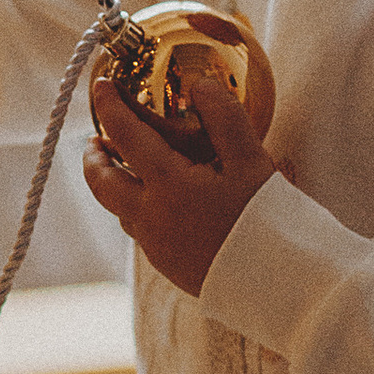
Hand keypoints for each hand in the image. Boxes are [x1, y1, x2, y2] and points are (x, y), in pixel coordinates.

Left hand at [82, 59, 277, 299]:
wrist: (280, 287)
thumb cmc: (269, 222)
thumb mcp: (254, 162)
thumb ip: (225, 118)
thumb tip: (200, 86)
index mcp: (168, 185)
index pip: (126, 136)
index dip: (110, 107)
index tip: (101, 87)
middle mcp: (152, 218)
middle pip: (102, 184)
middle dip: (94, 158)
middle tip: (96, 141)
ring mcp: (157, 246)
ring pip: (120, 210)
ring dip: (115, 185)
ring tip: (126, 168)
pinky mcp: (169, 267)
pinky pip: (142, 231)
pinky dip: (138, 209)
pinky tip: (163, 204)